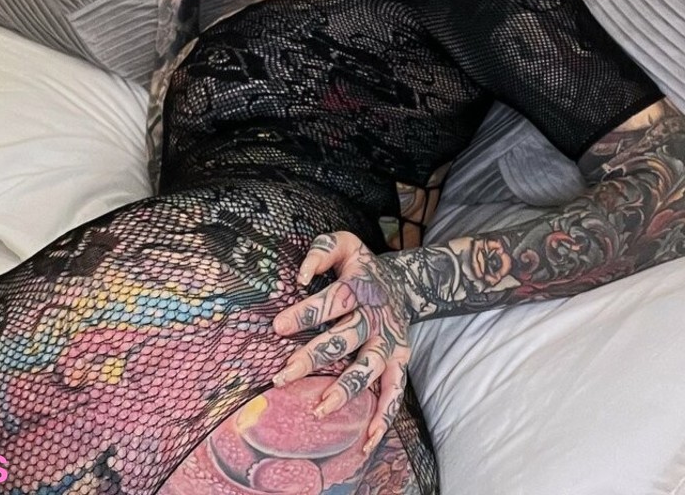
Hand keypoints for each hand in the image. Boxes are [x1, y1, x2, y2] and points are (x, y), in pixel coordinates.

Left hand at [271, 231, 412, 457]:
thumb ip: (321, 251)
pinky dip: (384, 417)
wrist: (406, 282)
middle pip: (346, 338)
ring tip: (320, 409)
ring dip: (346, 390)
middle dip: (314, 357)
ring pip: (369, 368)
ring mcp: (390, 341)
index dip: (306, 312)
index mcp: (361, 286)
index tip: (278, 327)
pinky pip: (395, 392)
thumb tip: (300, 275)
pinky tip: (367, 440)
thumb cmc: (361, 267)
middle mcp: (376, 316)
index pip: (333, 300)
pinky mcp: (400, 361)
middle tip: (283, 376)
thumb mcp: (344, 244)